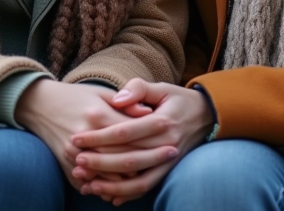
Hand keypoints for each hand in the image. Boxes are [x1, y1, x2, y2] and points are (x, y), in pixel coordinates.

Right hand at [13, 81, 175, 190]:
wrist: (39, 105)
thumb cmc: (75, 96)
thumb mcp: (101, 92)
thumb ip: (126, 103)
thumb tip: (149, 112)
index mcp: (97, 116)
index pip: (132, 135)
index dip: (153, 141)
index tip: (173, 143)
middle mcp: (86, 137)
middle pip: (123, 157)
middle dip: (148, 161)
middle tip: (170, 159)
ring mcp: (74, 154)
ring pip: (109, 175)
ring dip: (130, 179)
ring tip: (151, 174)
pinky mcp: (66, 166)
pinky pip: (91, 183)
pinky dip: (108, 187)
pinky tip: (124, 186)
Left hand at [71, 79, 212, 201]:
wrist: (207, 117)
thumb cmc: (178, 100)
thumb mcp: (161, 87)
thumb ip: (138, 89)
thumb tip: (118, 99)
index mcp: (161, 121)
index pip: (125, 132)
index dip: (99, 137)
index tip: (76, 138)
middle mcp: (167, 145)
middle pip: (129, 159)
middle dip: (100, 163)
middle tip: (76, 162)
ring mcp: (168, 162)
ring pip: (138, 181)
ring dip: (112, 186)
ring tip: (87, 185)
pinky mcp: (168, 171)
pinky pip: (148, 188)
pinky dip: (128, 194)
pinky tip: (108, 196)